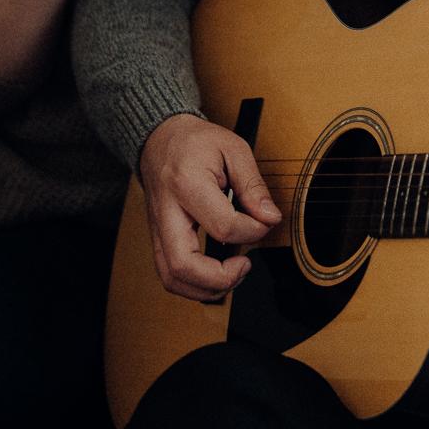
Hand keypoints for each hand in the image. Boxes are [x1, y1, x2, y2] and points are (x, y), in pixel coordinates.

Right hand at [135, 113, 282, 300]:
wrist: (160, 139)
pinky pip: (170, 275)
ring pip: (172, 278)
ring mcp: (158, 229)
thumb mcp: (233, 148)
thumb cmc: (196, 142)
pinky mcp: (158, 239)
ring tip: (234, 273)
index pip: (223, 226)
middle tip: (245, 264)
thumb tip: (270, 218)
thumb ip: (253, 185)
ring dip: (206, 288)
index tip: (265, 222)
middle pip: (183, 265)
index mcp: (186, 184)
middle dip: (221, 277)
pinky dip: (195, 286)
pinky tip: (218, 273)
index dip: (253, 232)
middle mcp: (167, 212)